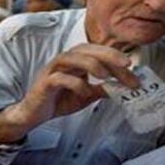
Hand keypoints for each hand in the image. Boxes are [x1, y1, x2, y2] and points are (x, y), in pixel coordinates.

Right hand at [0, 44, 139, 142]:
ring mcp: (51, 71)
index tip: (132, 68)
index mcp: (73, 61)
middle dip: (107, 55)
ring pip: (71, 57)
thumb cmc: (56, 101)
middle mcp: (62, 62)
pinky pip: (59, 78)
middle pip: (85, 49)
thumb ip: (101, 89)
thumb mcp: (85, 95)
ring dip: (91, 64)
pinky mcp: (43, 83)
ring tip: (106, 76)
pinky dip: (75, 83)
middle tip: (125, 64)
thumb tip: (122, 87)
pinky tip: (85, 92)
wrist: (33, 114)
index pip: (96, 52)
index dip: (114, 57)